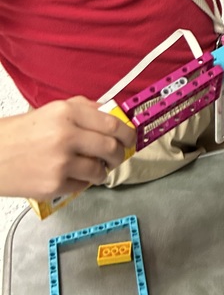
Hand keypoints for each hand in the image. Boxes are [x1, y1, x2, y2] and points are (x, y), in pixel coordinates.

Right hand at [0, 98, 135, 200]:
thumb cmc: (19, 133)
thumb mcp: (52, 110)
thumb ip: (84, 109)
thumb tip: (112, 114)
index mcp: (67, 113)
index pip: (112, 124)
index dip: (128, 133)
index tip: (131, 139)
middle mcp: (66, 135)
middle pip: (111, 148)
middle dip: (119, 154)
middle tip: (118, 156)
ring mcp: (61, 162)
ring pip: (100, 170)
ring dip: (103, 171)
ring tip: (96, 168)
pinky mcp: (54, 185)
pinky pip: (83, 185)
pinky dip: (84, 182)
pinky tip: (75, 175)